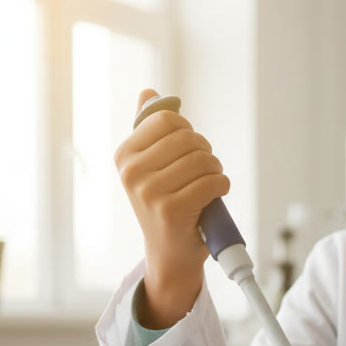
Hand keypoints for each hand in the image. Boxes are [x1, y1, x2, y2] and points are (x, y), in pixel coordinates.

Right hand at [114, 88, 228, 327]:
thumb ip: (149, 128)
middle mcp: (131, 172)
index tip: (187, 151)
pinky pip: (212, 182)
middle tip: (202, 172)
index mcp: (124, 155)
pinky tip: (213, 199)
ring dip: (215, 172)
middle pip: (189, 138)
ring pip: (204, 160)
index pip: (167, 120)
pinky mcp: (171, 210)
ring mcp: (149, 192)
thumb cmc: (166, 204)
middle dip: (205, 152)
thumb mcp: (152, 165)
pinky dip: (221, 188)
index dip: (188, 132)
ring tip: (207, 187)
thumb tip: (148, 92)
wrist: (170, 254)